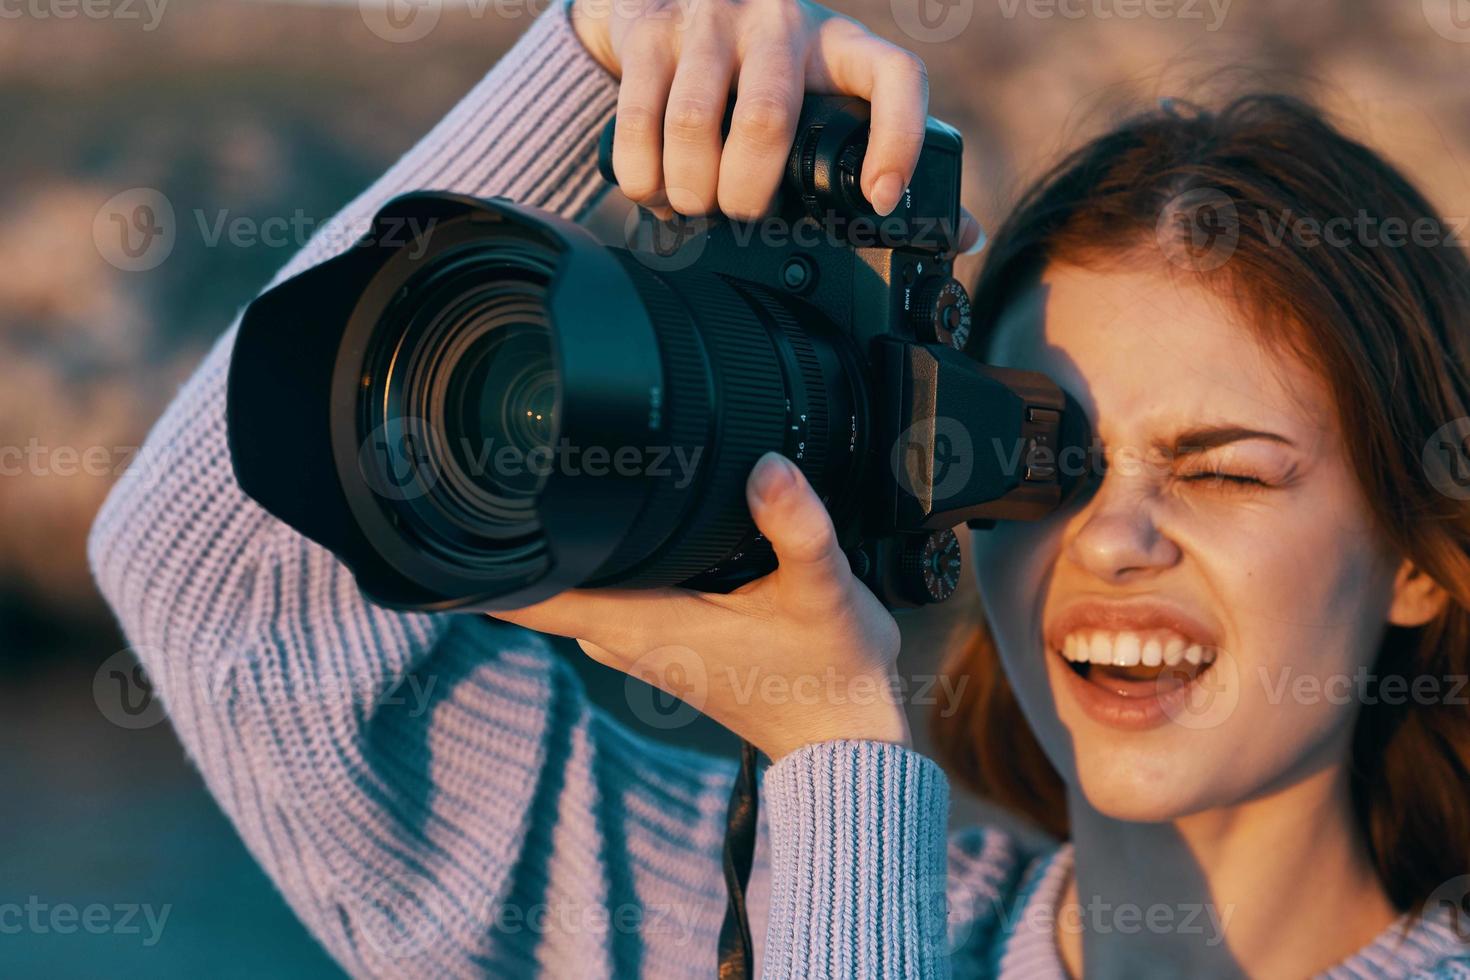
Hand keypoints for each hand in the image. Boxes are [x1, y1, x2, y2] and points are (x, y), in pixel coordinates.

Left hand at [489, 453, 909, 760]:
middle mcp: (626, 640)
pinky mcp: (661, 645)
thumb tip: (769, 467)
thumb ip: (796, 527)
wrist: (846, 738)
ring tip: (557, 481)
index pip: (530, 597)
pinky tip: (625, 529)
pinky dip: (605, 564)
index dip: (490, 554)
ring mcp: (639, 646)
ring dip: (567, 547)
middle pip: (541, 582)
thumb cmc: (829, 673)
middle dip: (528, 526)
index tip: (467, 504)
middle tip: (520, 458)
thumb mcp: (822, 591)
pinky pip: (607, 595)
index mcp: (643, 625)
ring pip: (576, 587)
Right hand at [570, 0, 982, 241]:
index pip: (893, 76)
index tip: (880, 200)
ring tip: (692, 205)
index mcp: (839, 44)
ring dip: (690, 188)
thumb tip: (962, 233)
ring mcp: (712, 20)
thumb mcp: (824, 92)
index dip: (898, 139)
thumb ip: (880, 156)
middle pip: (769, 118)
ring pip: (698, 122)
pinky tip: (651, 187)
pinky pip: (642, 117)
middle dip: (747, 191)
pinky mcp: (652, 30)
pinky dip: (643, 172)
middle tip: (740, 213)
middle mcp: (780, 22)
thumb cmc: (760, 65)